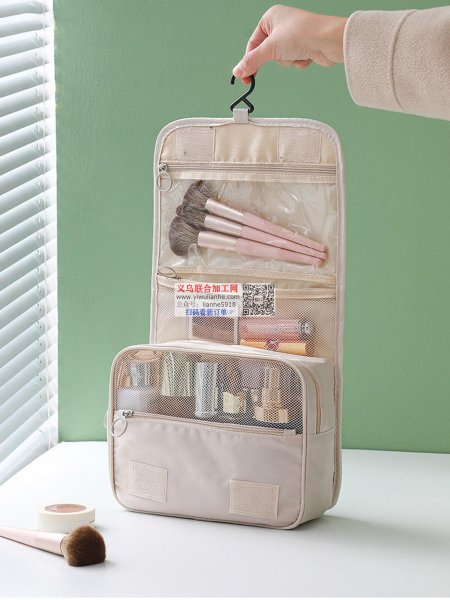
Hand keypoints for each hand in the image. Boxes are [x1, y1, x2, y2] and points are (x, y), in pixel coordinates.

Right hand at [232, 5, 346, 82]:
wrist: (328, 41)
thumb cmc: (303, 33)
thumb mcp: (270, 48)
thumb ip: (252, 61)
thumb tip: (238, 71)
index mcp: (271, 17)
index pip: (253, 43)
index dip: (249, 60)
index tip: (245, 76)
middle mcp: (281, 25)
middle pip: (267, 53)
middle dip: (276, 58)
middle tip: (280, 58)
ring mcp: (293, 36)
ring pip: (281, 59)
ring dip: (289, 60)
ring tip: (297, 51)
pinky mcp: (303, 46)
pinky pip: (293, 60)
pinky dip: (298, 61)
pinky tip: (306, 54)